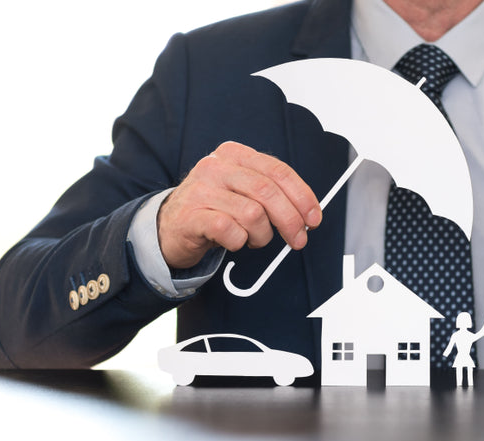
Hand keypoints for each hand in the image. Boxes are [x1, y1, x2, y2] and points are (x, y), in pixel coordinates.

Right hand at [157, 142, 321, 268]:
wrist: (169, 226)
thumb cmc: (214, 208)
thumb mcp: (242, 190)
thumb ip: (271, 193)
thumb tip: (308, 211)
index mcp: (235, 155)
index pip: (278, 171)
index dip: (302, 196)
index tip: (313, 218)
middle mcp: (216, 167)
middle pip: (268, 192)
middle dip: (290, 220)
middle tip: (298, 240)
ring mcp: (201, 189)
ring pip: (253, 214)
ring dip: (261, 235)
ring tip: (254, 239)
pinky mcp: (191, 215)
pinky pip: (230, 231)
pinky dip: (240, 242)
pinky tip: (234, 241)